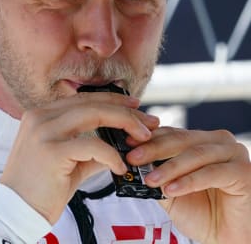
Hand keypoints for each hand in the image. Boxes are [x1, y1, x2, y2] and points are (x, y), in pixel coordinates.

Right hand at [0, 92, 158, 223]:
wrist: (15, 211)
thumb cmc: (41, 186)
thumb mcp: (67, 160)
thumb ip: (90, 148)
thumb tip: (120, 144)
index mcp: (42, 114)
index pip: (83, 99)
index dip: (111, 100)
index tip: (134, 107)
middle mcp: (40, 116)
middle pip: (91, 103)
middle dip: (124, 110)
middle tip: (148, 121)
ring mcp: (44, 132)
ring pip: (93, 115)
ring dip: (124, 124)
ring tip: (144, 137)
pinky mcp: (51, 151)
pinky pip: (92, 146)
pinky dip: (111, 154)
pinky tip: (120, 166)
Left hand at [127, 126, 250, 243]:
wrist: (228, 238)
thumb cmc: (202, 212)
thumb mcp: (171, 190)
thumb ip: (156, 173)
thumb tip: (133, 162)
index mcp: (201, 140)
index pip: (171, 133)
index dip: (148, 137)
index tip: (127, 142)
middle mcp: (217, 141)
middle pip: (180, 139)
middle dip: (153, 149)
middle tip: (133, 158)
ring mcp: (232, 153)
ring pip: (194, 154)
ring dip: (169, 167)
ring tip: (150, 179)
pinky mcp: (243, 171)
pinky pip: (210, 173)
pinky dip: (188, 181)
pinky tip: (171, 189)